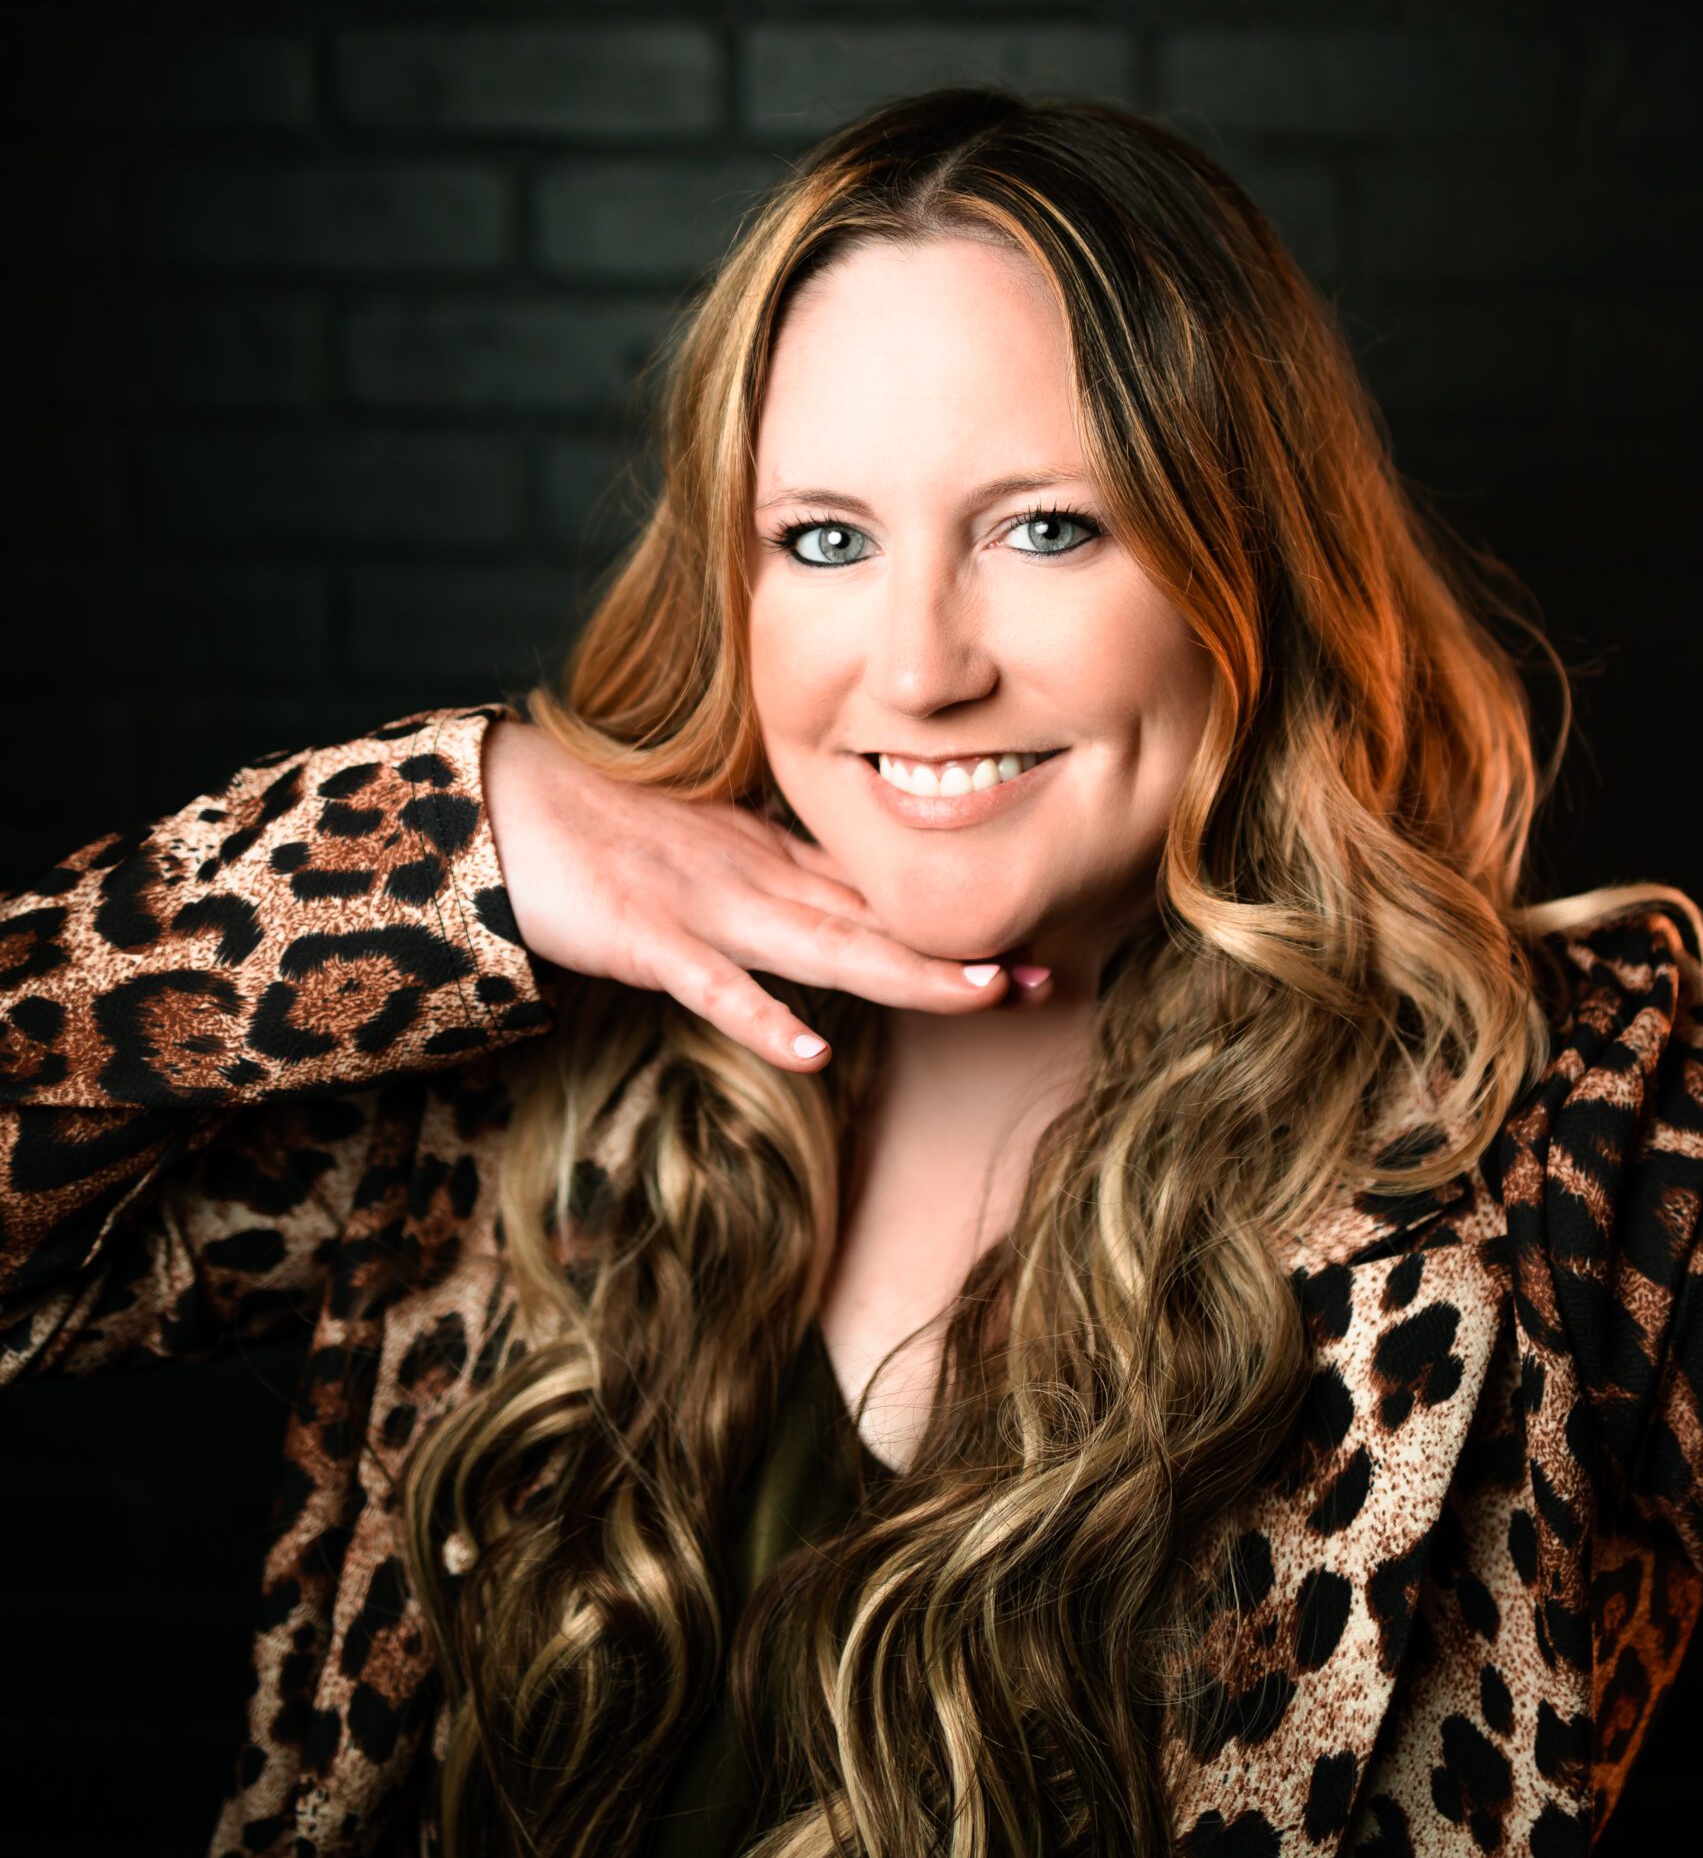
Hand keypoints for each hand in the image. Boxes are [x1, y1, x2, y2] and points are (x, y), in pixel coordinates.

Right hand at [480, 717, 1031, 1069]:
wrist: (504, 805)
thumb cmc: (602, 835)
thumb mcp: (707, 857)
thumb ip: (773, 887)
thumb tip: (837, 921)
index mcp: (771, 861)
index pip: (880, 897)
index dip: (955, 928)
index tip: (1031, 955)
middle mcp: (756, 879)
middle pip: (874, 923)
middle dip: (958, 955)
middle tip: (1043, 980)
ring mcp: (705, 908)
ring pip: (821, 946)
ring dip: (903, 974)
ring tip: (977, 998)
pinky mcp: (646, 938)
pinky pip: (712, 986)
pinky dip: (762, 1019)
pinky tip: (811, 1052)